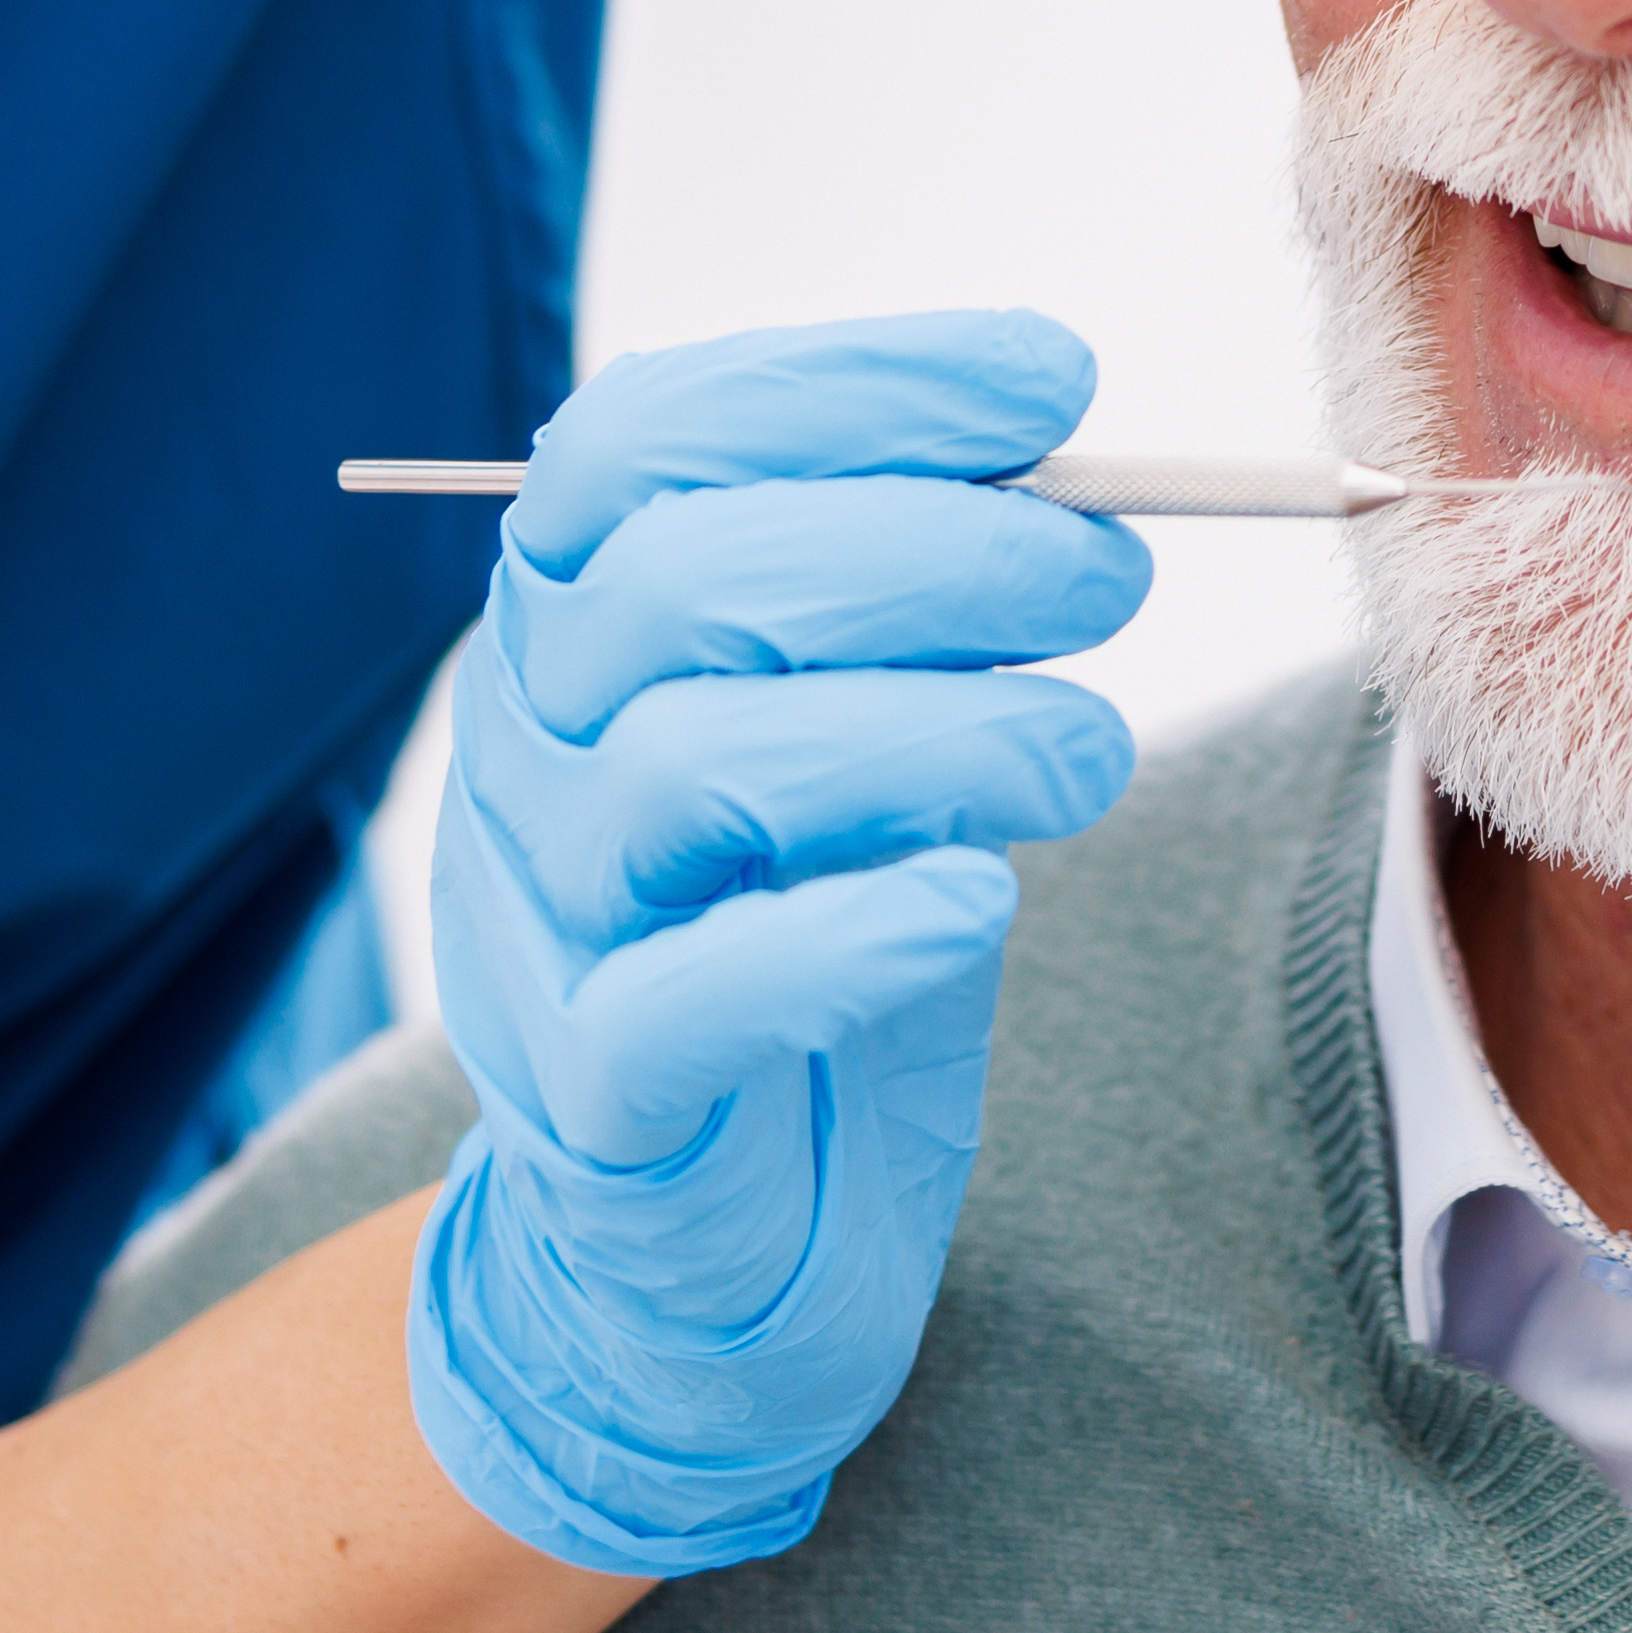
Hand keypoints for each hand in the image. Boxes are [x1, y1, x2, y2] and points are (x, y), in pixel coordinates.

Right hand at [407, 310, 1150, 1574]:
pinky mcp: (597, 1104)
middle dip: (934, 551)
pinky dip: (848, 935)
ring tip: (1084, 751)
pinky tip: (968, 906)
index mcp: (561, 624)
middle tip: (1112, 575)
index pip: (644, 439)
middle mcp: (519, 752)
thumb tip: (1070, 461)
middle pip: (682, 584)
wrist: (699, 1253)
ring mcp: (538, 927)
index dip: (850, 383)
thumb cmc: (795, 936)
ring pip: (695, 768)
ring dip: (936, 730)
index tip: (1055, 379)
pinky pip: (692, 994)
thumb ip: (904, 604)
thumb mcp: (849, 732)